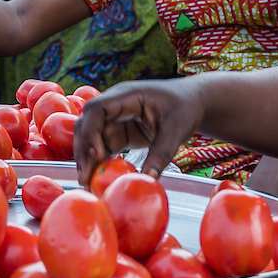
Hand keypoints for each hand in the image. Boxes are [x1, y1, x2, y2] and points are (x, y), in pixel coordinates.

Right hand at [73, 78, 203, 185]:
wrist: (193, 103)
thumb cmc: (185, 107)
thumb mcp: (177, 130)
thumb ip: (161, 153)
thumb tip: (147, 179)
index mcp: (126, 96)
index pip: (96, 109)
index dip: (91, 131)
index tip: (96, 155)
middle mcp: (115, 106)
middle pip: (87, 124)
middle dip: (84, 149)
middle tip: (85, 177)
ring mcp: (116, 119)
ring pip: (92, 138)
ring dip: (88, 158)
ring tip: (88, 182)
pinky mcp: (121, 132)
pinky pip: (104, 147)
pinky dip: (100, 162)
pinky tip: (99, 178)